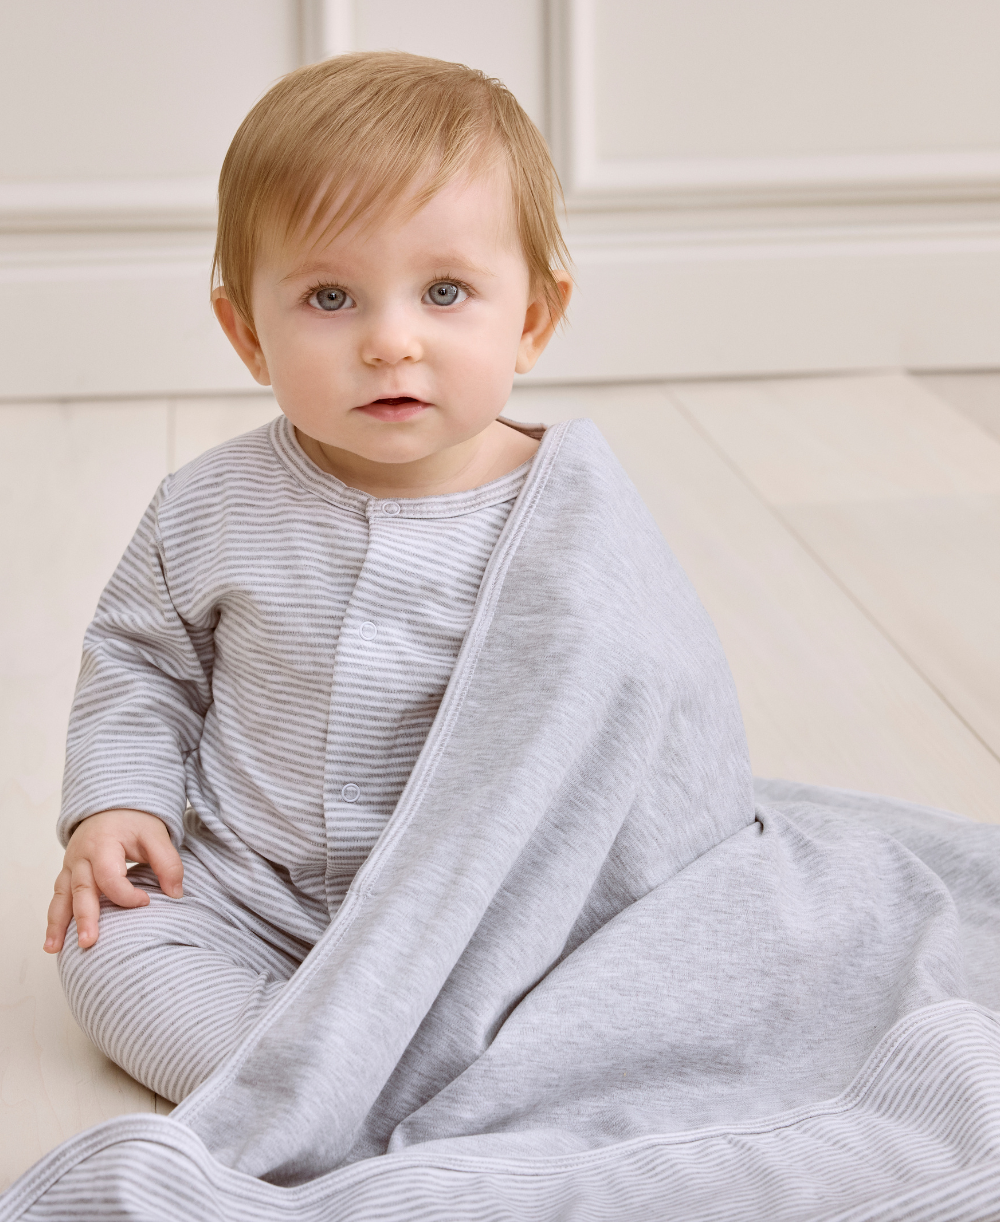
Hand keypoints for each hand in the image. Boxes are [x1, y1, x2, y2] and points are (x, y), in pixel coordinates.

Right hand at [44, 809, 182, 952]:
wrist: (112, 806)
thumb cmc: (135, 822)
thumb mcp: (156, 834)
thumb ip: (168, 863)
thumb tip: (176, 894)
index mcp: (103, 844)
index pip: (110, 877)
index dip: (128, 895)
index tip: (147, 902)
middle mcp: (82, 857)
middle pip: (82, 890)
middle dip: (85, 918)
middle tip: (89, 942)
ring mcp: (71, 866)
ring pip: (62, 897)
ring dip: (58, 924)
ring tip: (54, 948)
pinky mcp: (68, 874)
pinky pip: (58, 898)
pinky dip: (54, 920)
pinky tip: (53, 943)